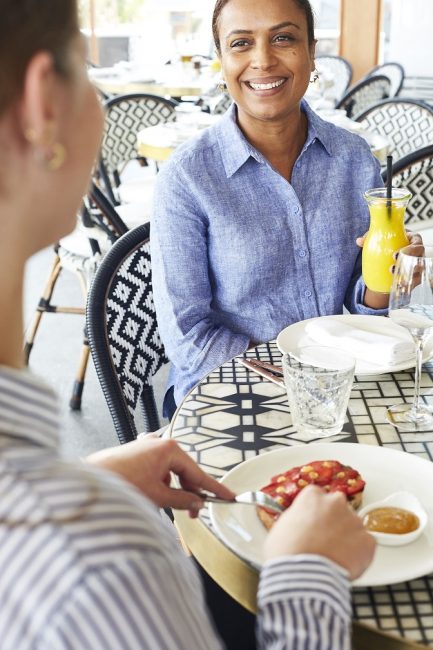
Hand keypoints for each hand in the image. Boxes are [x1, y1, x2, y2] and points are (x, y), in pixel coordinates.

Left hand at [86, 437, 234, 516]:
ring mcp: (146, 447)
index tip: (229, 496)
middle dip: (189, 492)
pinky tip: (152, 497)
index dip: (214, 488)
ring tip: (165, 508)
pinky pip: (156, 470)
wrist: (88, 482)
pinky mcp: (135, 454)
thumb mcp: (157, 497)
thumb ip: (182, 501)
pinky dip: (159, 484)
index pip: (198, 472)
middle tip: (194, 514)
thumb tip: (197, 503)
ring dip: (172, 490)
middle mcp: (159, 443)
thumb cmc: (120, 483)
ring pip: (169, 472)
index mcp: (169, 449)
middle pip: (184, 471)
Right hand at [263, 485, 375, 580]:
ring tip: (334, 557)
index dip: (315, 513)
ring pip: (353, 527)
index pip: (317, 497)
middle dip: (334, 522)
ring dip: (346, 538)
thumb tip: (300, 525)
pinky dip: (359, 554)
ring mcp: (354, 521)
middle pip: (338, 508)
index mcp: (313, 496)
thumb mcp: (280, 527)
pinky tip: (346, 564)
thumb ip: (296, 519)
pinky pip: (365, 545)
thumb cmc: (287, 554)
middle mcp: (336, 503)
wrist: (302, 577)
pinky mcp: (368, 541)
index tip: (313, 524)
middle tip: (324, 541)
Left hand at [356, 231, 422, 308]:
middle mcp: (417, 253)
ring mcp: (417, 266)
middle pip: (420, 259)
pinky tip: (395, 287)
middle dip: (407, 264)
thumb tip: (359, 241)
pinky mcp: (415, 277)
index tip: (395, 255)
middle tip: (391, 269)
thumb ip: (370, 238)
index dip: (409, 249)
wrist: (389, 257)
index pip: (417, 243)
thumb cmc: (387, 243)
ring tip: (392, 279)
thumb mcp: (379, 238)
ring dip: (406, 276)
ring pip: (418, 272)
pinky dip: (405, 286)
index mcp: (412, 240)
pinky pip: (413, 283)